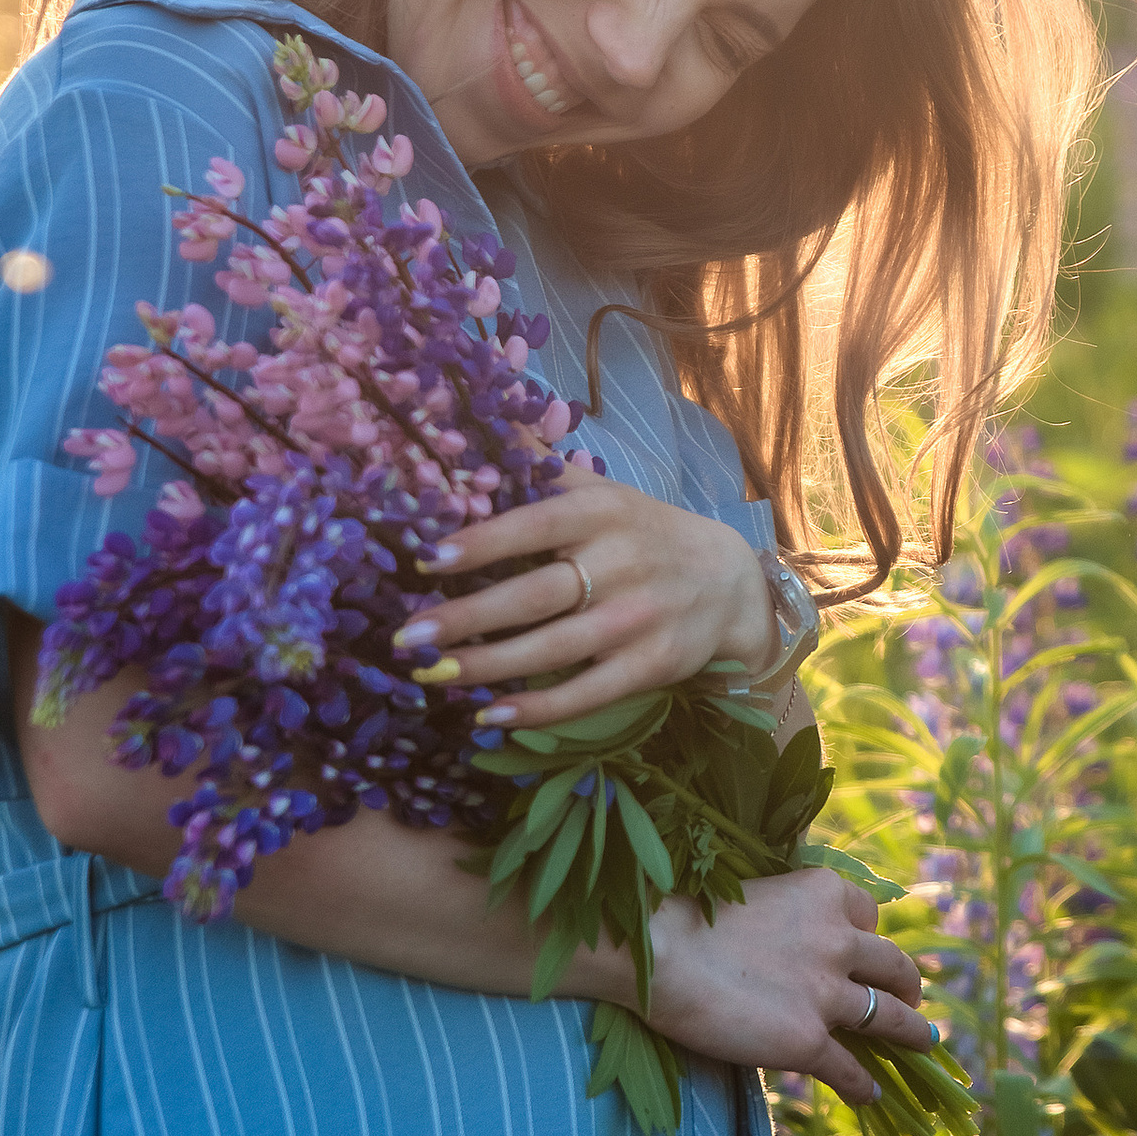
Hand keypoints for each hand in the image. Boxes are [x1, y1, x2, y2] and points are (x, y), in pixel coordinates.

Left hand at [402, 474, 773, 727]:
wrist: (730, 584)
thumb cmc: (645, 533)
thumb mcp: (603, 492)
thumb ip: (543, 466)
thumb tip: (483, 421)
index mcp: (602, 514)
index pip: (534, 526)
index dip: (481, 543)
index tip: (426, 559)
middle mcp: (621, 565)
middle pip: (534, 596)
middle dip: (466, 619)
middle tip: (406, 637)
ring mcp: (637, 620)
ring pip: (552, 649)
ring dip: (488, 667)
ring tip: (434, 675)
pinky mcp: (651, 666)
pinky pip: (587, 692)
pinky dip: (538, 707)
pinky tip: (490, 714)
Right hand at [643, 867, 930, 1110]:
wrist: (659, 953)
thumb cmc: (685, 918)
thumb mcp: (752, 897)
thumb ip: (785, 920)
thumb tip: (789, 949)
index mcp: (823, 894)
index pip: (868, 915)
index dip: (869, 938)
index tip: (869, 955)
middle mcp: (837, 940)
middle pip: (894, 966)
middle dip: (908, 985)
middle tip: (911, 999)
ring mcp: (827, 994)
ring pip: (890, 1018)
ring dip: (911, 1034)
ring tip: (921, 1045)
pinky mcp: (809, 1040)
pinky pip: (850, 1070)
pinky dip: (864, 1086)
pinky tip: (869, 1095)